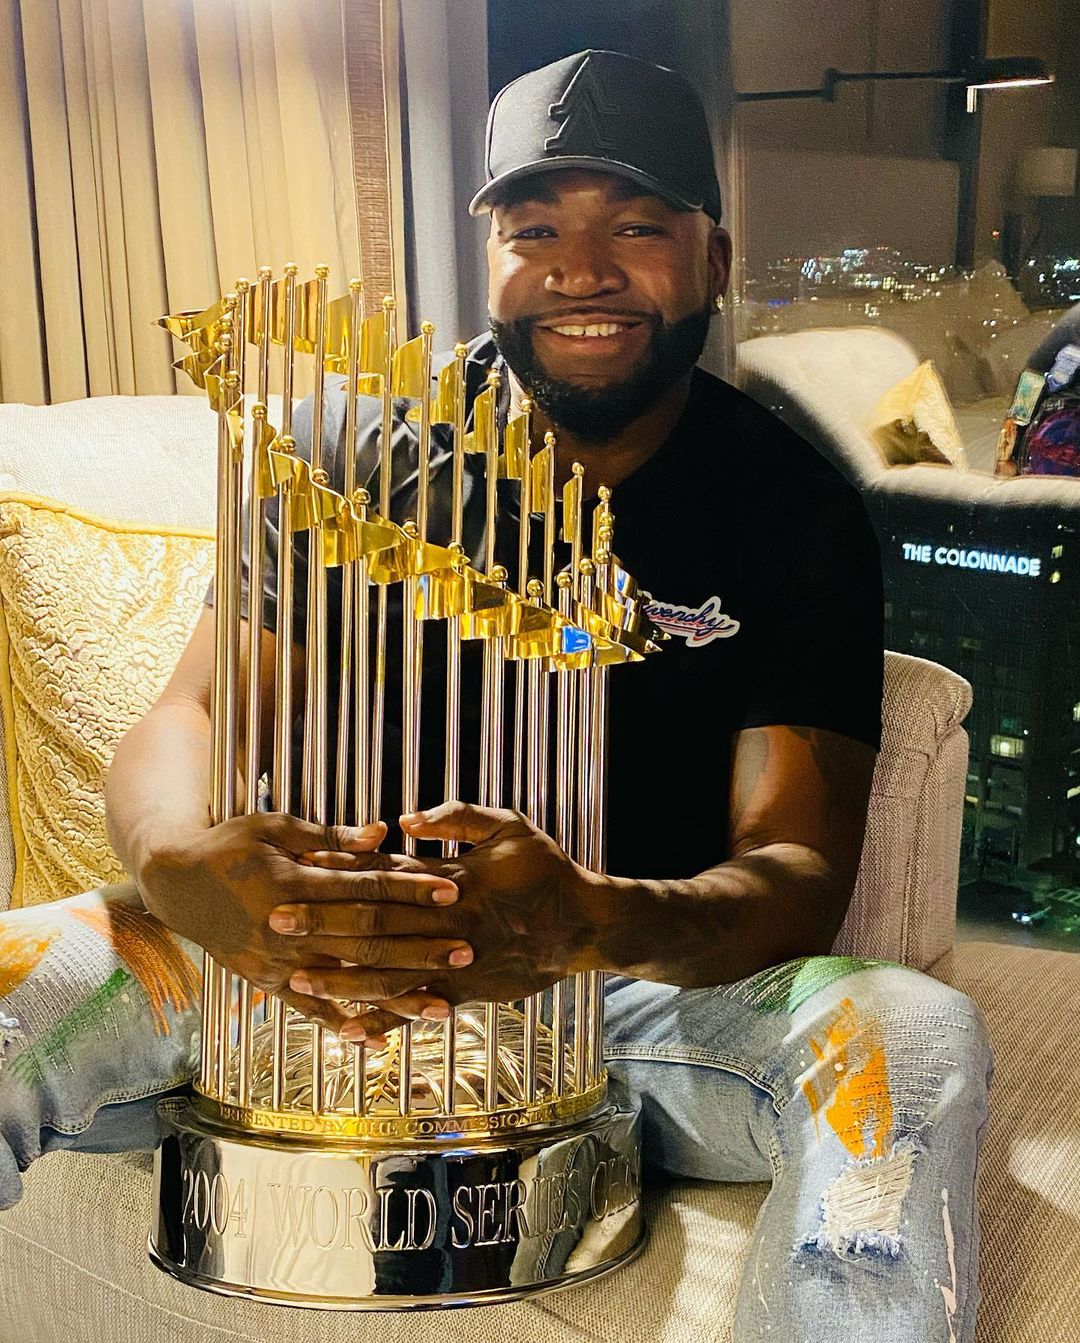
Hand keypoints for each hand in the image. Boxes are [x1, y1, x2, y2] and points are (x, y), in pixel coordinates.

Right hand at [138, 812, 467, 1039]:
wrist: (175, 883)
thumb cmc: (229, 844)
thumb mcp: (275, 827)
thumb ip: (331, 836)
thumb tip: (382, 835)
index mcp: (292, 882)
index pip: (364, 888)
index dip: (410, 890)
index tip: (452, 891)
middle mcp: (286, 928)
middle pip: (365, 940)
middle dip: (418, 946)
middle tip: (465, 949)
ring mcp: (275, 961)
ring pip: (346, 983)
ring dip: (396, 996)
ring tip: (442, 1008)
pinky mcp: (265, 981)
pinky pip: (309, 1010)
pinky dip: (344, 1025)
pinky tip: (379, 1041)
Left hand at [277, 802, 598, 1030]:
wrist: (586, 925)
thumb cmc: (547, 869)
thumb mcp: (510, 825)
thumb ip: (457, 818)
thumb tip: (404, 820)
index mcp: (453, 879)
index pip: (387, 872)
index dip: (343, 870)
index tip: (300, 866)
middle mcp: (448, 923)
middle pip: (375, 922)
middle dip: (324, 923)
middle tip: (275, 921)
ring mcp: (455, 962)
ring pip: (387, 973)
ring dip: (340, 977)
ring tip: (296, 978)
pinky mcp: (465, 993)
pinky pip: (414, 1009)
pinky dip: (380, 1020)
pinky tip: (344, 1028)